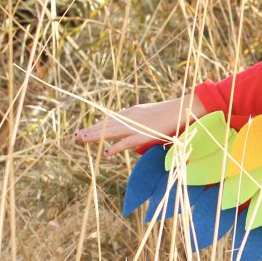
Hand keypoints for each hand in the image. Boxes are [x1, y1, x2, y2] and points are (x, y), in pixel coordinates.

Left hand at [73, 91, 206, 155]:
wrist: (186, 107)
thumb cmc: (175, 112)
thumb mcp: (157, 116)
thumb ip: (146, 122)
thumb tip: (142, 132)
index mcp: (134, 111)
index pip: (111, 119)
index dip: (98, 125)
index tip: (87, 129)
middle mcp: (132, 116)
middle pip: (107, 124)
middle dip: (91, 130)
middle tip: (75, 136)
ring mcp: (137, 125)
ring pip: (111, 131)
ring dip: (95, 136)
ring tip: (80, 140)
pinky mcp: (144, 134)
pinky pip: (126, 142)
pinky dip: (116, 147)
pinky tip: (106, 152)